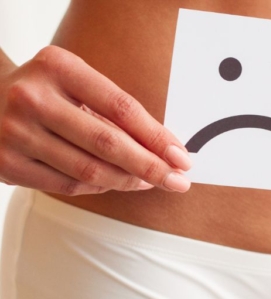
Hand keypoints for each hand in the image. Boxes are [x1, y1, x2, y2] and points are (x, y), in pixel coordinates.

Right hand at [0, 45, 191, 194]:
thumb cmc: (46, 93)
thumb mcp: (76, 84)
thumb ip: (115, 113)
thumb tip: (166, 149)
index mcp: (58, 67)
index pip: (121, 107)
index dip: (157, 137)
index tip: (181, 157)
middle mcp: (33, 98)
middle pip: (108, 144)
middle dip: (150, 167)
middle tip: (178, 181)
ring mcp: (16, 133)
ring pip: (90, 171)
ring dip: (128, 181)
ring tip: (150, 181)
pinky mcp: (7, 164)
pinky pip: (68, 186)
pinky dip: (100, 188)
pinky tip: (117, 183)